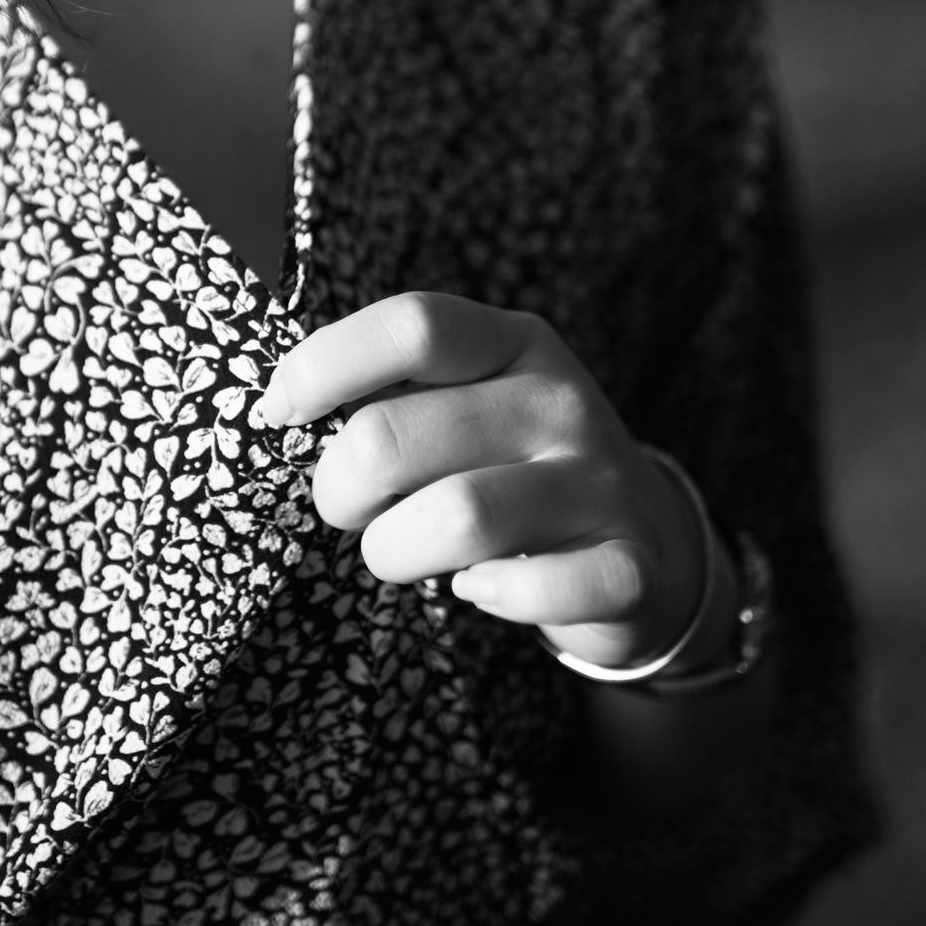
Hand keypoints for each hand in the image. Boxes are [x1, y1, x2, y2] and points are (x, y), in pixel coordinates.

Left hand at [259, 292, 712, 671]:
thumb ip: (395, 389)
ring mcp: (598, 482)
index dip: (325, 365)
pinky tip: (477, 588)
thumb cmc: (512, 464)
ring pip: (458, 516)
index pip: (413, 326)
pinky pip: (535, 589)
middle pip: (395, 435)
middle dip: (339, 489)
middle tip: (348, 509)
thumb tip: (278, 404)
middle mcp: (560, 402)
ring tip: (398, 552)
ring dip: (394, 551)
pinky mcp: (627, 565)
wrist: (647, 542)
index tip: (280, 410)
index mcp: (513, 343)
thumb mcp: (470, 399)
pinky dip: (488, 598)